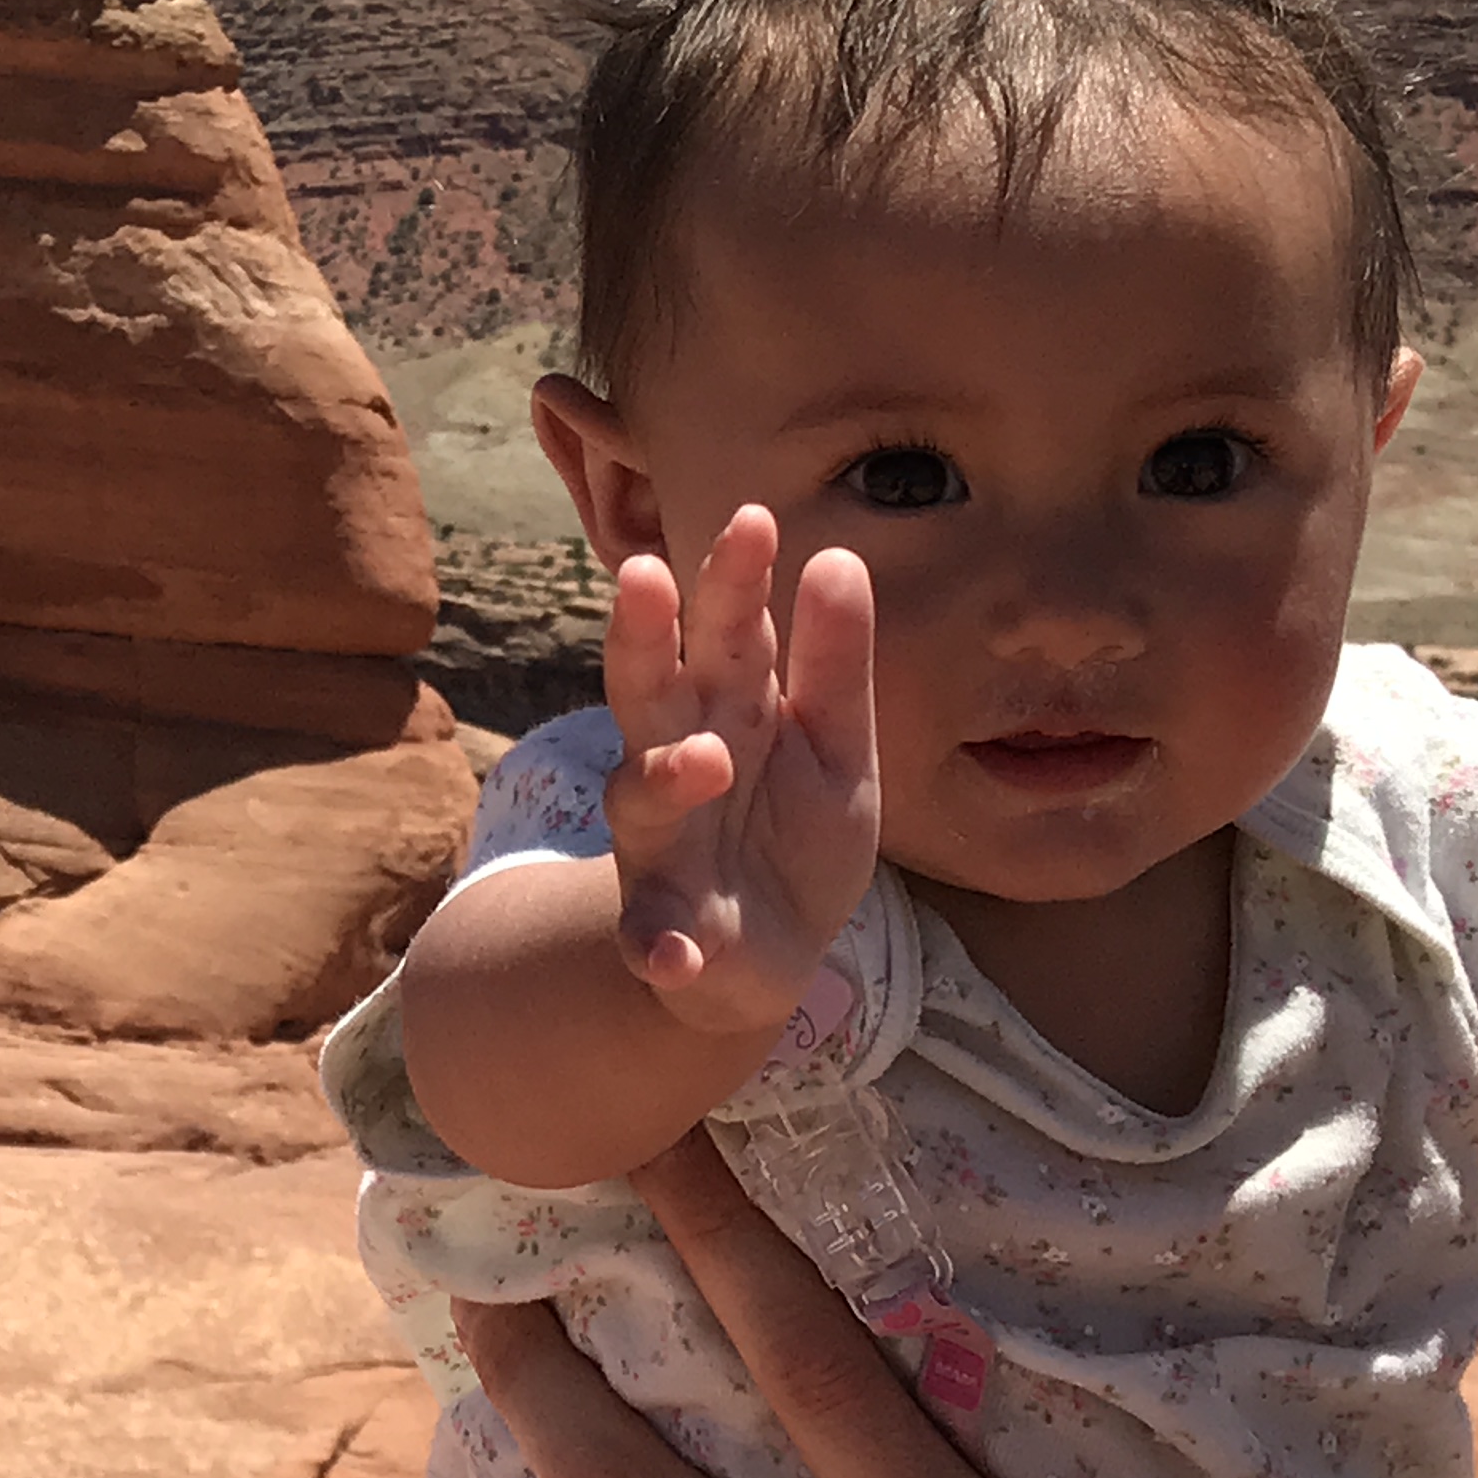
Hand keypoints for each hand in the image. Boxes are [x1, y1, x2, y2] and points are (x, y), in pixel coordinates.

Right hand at [602, 506, 881, 1031]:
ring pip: (638, 795)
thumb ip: (835, 665)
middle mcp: (677, 758)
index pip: (726, 629)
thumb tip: (837, 554)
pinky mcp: (661, 926)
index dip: (732, 576)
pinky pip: (645, 932)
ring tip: (708, 761)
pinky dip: (654, 942)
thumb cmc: (794, 835)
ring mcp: (662, 842)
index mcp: (729, 706)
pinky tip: (674, 953)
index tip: (754, 517)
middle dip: (643, 635)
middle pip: (651, 687)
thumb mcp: (839, 749)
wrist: (769, 960)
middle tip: (643, 574)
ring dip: (664, 776)